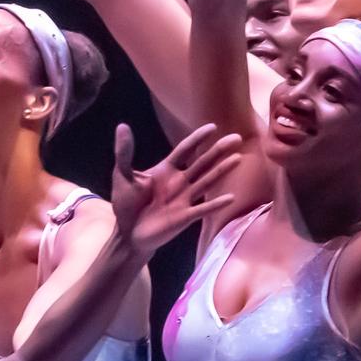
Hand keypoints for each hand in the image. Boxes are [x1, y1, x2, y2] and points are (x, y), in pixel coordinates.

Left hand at [109, 121, 249, 253]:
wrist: (128, 233)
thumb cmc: (126, 203)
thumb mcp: (122, 175)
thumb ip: (124, 153)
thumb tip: (122, 127)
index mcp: (166, 169)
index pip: (185, 149)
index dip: (198, 138)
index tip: (212, 127)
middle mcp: (180, 181)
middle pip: (203, 162)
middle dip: (218, 150)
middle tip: (237, 138)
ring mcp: (184, 199)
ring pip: (207, 181)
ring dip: (222, 170)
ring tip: (238, 158)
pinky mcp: (185, 217)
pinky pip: (203, 208)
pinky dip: (216, 203)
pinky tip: (230, 196)